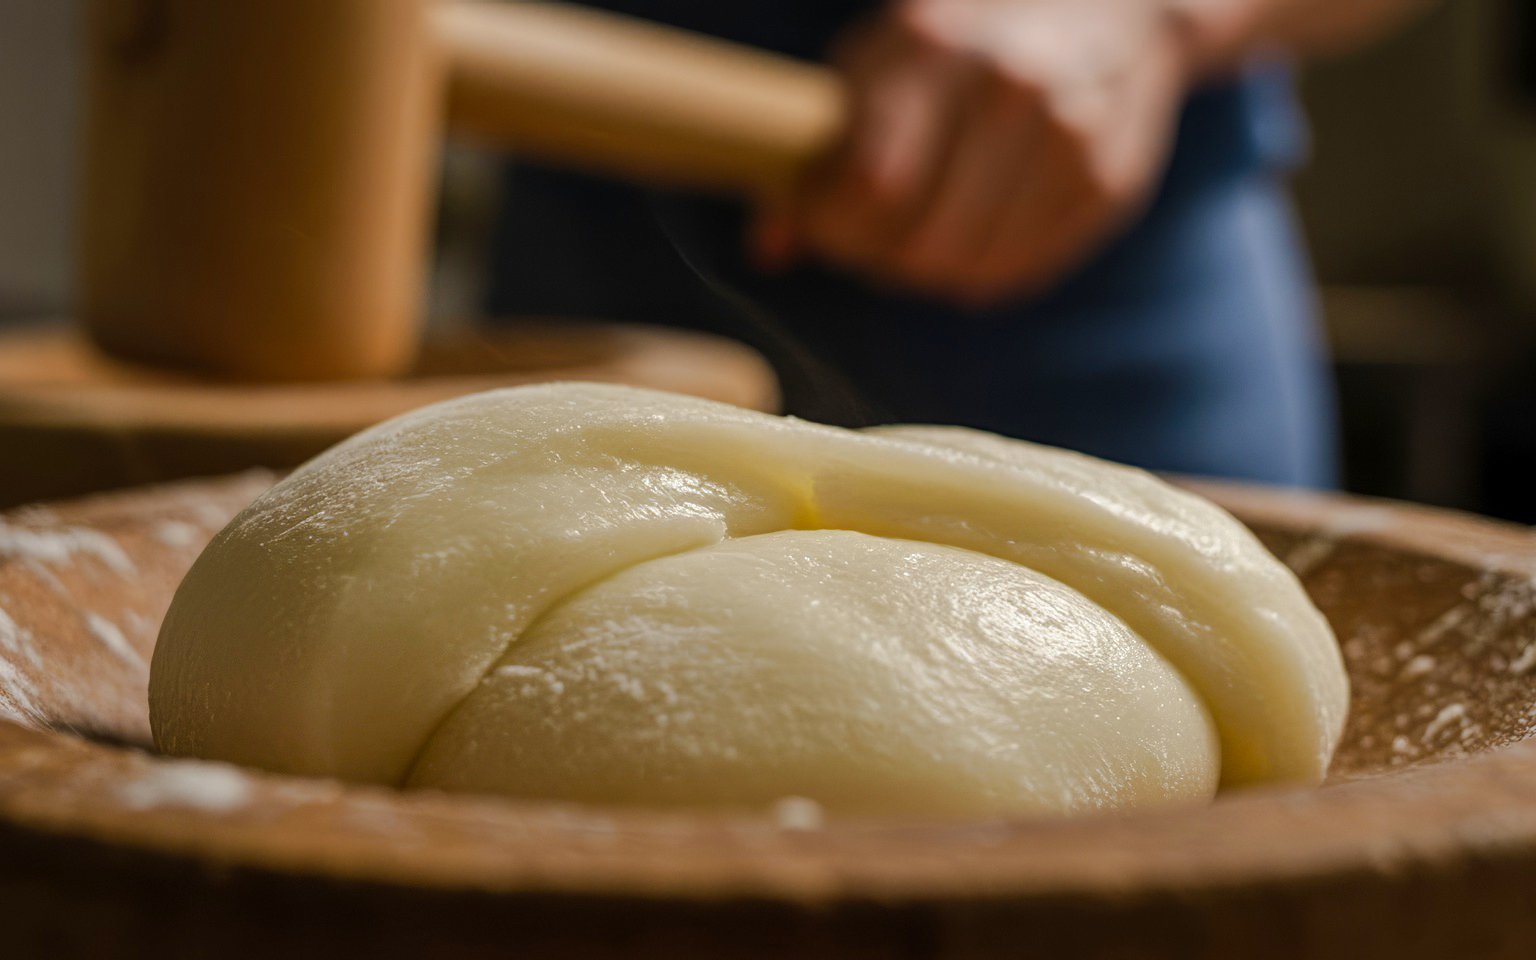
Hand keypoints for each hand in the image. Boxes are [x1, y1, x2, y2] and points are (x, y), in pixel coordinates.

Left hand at [755, 0, 1195, 305]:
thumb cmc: (968, 31)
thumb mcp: (881, 56)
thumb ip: (816, 145)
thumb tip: (768, 249)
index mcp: (938, 42)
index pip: (869, 186)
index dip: (829, 225)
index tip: (820, 220)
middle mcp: (1015, 87)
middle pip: (917, 241)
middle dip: (872, 253)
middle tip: (865, 232)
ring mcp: (1072, 137)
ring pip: (964, 271)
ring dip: (922, 269)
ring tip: (915, 229)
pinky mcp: (1110, 184)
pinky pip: (1015, 273)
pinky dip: (976, 271)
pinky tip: (967, 232)